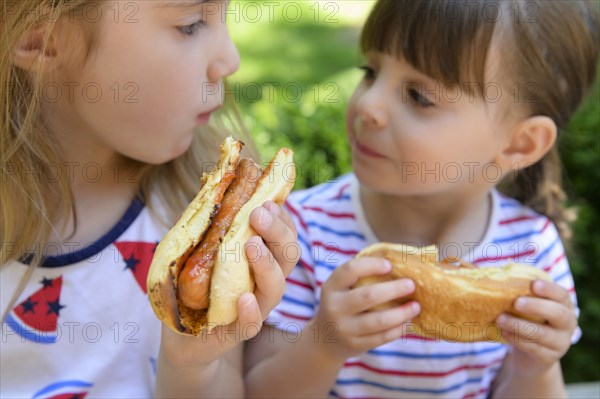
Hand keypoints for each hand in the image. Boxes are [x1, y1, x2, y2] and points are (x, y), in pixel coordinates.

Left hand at [160, 201, 298, 366]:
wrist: (181, 334)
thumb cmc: (193, 284)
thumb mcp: (196, 246)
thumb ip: (206, 221)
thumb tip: (210, 184)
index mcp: (261, 257)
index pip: (284, 234)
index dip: (281, 217)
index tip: (266, 200)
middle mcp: (265, 280)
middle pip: (288, 255)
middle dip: (277, 232)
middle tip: (258, 214)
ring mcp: (255, 306)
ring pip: (276, 287)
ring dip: (267, 264)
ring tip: (252, 245)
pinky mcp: (238, 330)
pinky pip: (252, 323)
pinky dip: (251, 311)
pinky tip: (244, 298)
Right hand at [314, 257, 419, 361]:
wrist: (324, 339)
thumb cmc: (341, 304)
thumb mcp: (341, 289)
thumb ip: (360, 275)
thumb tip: (396, 260)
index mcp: (331, 287)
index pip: (351, 270)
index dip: (372, 265)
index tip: (390, 265)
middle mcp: (335, 307)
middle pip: (368, 295)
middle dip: (394, 289)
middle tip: (411, 285)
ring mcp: (344, 329)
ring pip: (379, 320)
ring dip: (402, 313)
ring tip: (416, 306)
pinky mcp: (355, 345)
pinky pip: (381, 337)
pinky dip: (398, 329)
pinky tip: (407, 322)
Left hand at [496, 280, 576, 375]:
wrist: (532, 353)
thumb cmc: (526, 318)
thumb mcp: (527, 305)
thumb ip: (516, 291)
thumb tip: (484, 272)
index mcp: (563, 305)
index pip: (561, 295)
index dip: (549, 289)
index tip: (533, 284)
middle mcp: (567, 323)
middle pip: (558, 314)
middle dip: (537, 307)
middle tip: (516, 303)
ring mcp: (560, 342)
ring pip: (543, 334)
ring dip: (519, 325)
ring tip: (500, 319)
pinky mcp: (549, 358)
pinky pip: (534, 348)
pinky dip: (517, 340)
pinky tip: (503, 333)